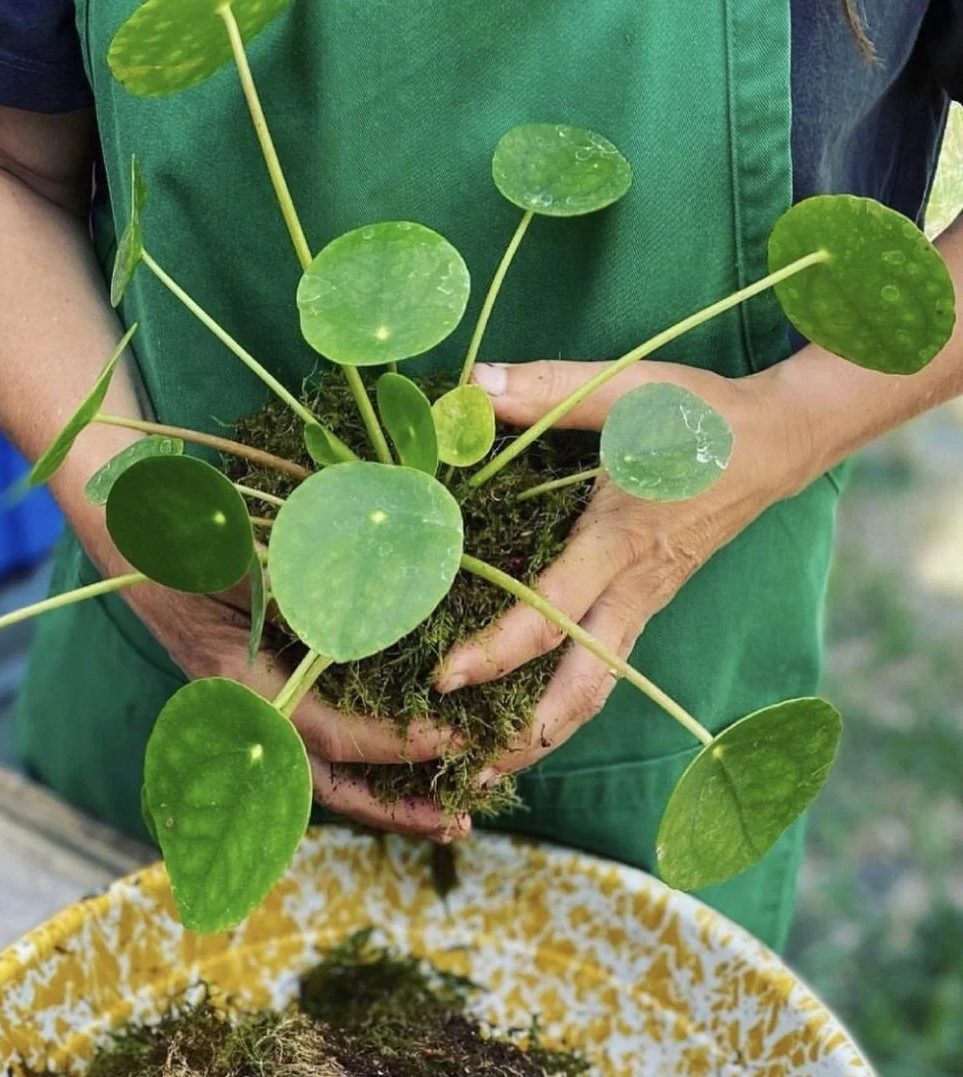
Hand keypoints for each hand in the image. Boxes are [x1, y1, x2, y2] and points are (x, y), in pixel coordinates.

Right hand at [129, 578, 470, 842]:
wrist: (139, 542)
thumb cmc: (193, 548)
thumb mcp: (252, 569)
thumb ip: (309, 602)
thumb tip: (386, 628)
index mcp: (242, 688)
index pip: (329, 734)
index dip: (393, 743)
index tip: (453, 739)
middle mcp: (247, 715)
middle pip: (327, 784)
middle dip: (393, 809)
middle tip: (459, 822)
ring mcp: (252, 712)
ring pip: (323, 773)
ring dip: (381, 795)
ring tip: (444, 814)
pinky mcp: (265, 697)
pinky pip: (316, 744)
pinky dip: (361, 764)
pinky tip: (401, 770)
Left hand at [435, 358, 820, 780]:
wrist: (776, 443)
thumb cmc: (701, 418)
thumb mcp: (626, 391)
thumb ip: (546, 389)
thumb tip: (468, 389)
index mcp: (619, 543)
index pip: (551, 615)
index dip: (495, 652)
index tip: (442, 679)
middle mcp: (631, 592)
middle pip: (580, 693)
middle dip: (522, 741)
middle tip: (463, 774)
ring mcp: (643, 606)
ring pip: (595, 694)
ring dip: (542, 736)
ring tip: (484, 767)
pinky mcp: (646, 605)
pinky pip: (604, 671)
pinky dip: (564, 705)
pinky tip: (526, 716)